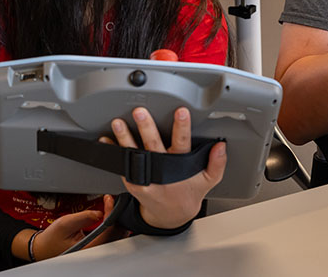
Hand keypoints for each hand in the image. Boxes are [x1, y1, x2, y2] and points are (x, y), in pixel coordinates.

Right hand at [22, 198, 111, 260]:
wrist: (43, 247)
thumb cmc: (51, 238)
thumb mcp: (65, 223)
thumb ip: (84, 217)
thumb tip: (99, 212)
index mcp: (87, 247)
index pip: (107, 229)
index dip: (110, 212)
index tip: (108, 199)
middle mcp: (94, 250)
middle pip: (115, 234)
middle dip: (116, 216)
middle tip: (110, 202)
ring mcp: (96, 249)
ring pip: (114, 236)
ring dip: (115, 221)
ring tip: (110, 208)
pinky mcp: (96, 246)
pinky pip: (109, 237)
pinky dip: (111, 226)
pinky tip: (108, 217)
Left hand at [105, 106, 226, 229]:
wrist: (169, 216)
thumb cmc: (188, 193)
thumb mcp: (208, 180)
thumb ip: (217, 163)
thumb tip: (221, 147)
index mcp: (179, 167)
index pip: (183, 143)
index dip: (182, 128)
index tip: (181, 112)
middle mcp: (161, 171)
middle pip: (153, 146)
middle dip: (146, 128)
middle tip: (140, 113)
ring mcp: (145, 177)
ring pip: (134, 154)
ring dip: (125, 138)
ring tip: (118, 123)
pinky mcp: (132, 182)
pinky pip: (121, 165)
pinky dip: (112, 152)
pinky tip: (106, 140)